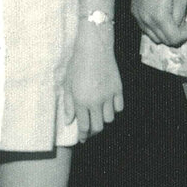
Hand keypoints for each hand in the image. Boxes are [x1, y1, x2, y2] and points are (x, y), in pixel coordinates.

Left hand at [59, 23, 123, 138]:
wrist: (94, 47)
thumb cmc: (77, 63)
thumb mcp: (67, 83)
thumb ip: (68, 104)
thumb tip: (68, 121)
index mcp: (81, 101)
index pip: (84, 126)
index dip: (83, 135)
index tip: (82, 139)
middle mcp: (96, 101)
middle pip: (98, 127)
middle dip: (93, 132)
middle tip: (90, 130)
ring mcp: (109, 96)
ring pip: (110, 118)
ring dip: (103, 119)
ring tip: (98, 115)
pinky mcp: (118, 89)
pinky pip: (119, 107)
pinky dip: (114, 109)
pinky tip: (108, 105)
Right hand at [131, 0, 186, 46]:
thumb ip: (179, 18)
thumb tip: (178, 27)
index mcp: (159, 16)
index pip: (173, 38)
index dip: (185, 34)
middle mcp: (146, 19)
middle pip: (163, 40)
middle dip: (176, 36)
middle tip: (184, 25)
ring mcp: (138, 16)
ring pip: (153, 36)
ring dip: (164, 33)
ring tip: (172, 21)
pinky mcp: (134, 11)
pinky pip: (145, 27)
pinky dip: (154, 27)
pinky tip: (161, 16)